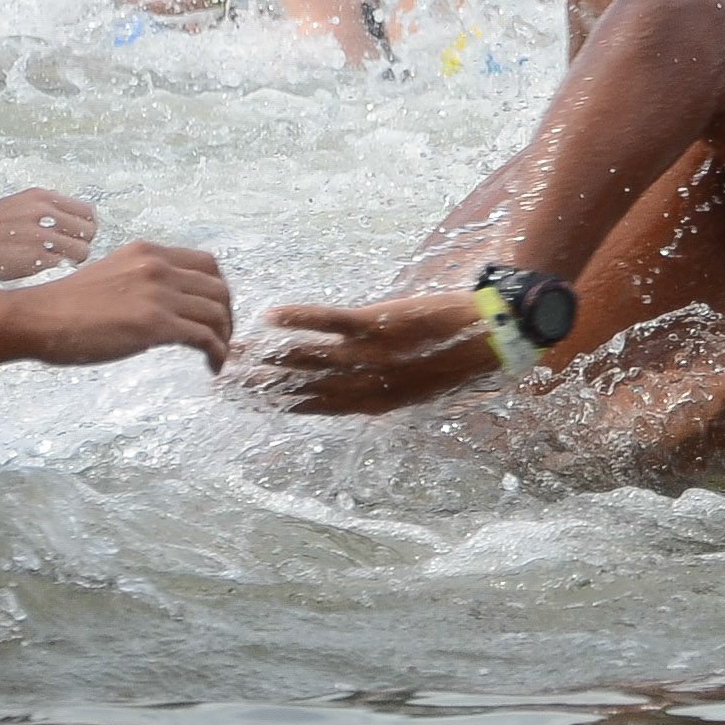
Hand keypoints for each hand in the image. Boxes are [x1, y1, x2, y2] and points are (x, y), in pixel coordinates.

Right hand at [0, 187, 101, 279]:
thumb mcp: (19, 205)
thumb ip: (47, 212)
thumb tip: (73, 227)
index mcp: (43, 197)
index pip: (88, 212)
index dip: (85, 228)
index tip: (75, 238)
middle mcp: (45, 212)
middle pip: (89, 233)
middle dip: (81, 245)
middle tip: (64, 254)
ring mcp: (41, 235)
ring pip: (81, 252)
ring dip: (71, 261)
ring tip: (52, 264)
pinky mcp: (35, 257)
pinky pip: (63, 267)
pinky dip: (56, 272)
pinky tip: (40, 271)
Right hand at [18, 242, 235, 369]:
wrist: (36, 318)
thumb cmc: (65, 305)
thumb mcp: (112, 275)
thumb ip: (143, 280)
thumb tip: (170, 301)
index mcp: (148, 252)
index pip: (207, 264)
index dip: (219, 290)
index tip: (217, 311)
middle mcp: (158, 267)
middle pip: (218, 289)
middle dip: (227, 316)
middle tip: (223, 338)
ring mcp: (159, 294)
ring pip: (217, 314)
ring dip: (225, 338)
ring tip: (218, 356)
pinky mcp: (156, 324)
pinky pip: (205, 338)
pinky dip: (217, 354)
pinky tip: (212, 367)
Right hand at [244, 287, 503, 413]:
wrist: (498, 335)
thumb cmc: (463, 358)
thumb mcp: (424, 387)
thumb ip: (388, 390)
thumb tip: (361, 392)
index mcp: (379, 402)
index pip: (319, 407)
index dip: (282, 407)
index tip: (251, 404)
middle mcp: (370, 383)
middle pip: (304, 386)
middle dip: (263, 386)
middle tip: (226, 382)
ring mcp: (373, 355)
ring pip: (310, 358)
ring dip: (270, 356)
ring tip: (236, 353)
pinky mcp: (380, 324)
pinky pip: (332, 323)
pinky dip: (300, 319)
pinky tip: (271, 317)